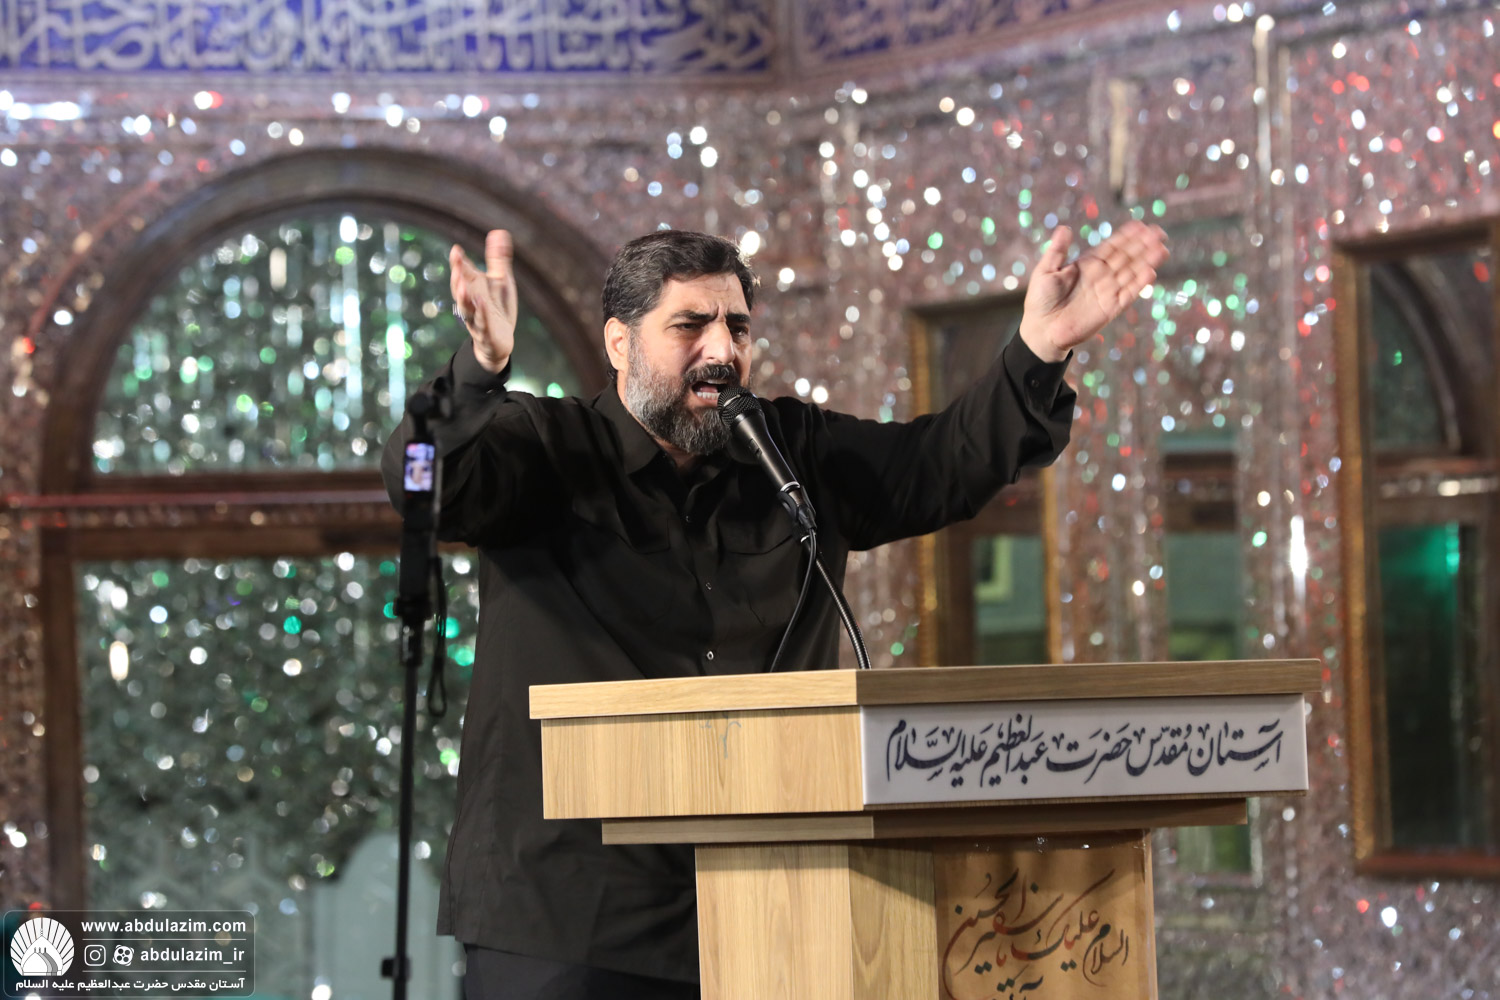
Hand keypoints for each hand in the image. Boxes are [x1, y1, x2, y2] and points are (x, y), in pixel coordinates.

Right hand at [450, 229, 517, 373]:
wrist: (499, 341)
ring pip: (466, 309)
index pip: (464, 273)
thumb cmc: (497, 308)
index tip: (456, 250)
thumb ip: (498, 259)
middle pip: (461, 289)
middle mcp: (471, 303)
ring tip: (463, 285)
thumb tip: (498, 231)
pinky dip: (481, 315)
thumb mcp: (500, 281)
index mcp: (474, 288)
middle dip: (458, 276)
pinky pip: (482, 324)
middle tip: (456, 263)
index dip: (459, 262)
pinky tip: (481, 304)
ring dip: (464, 298)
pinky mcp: (486, 334)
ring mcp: (477, 319)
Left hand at [1018, 220, 1169, 362]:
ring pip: (1131, 273)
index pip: (1111, 247)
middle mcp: (1100, 276)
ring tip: (1161, 249)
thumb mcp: (1045, 271)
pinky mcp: (1110, 309)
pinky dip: (1138, 284)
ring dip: (1146, 261)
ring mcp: (1107, 292)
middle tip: (1159, 233)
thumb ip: (1057, 250)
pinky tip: (1150, 272)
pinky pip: (1127, 294)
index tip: (1141, 226)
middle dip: (1142, 245)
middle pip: (1126, 257)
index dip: (1126, 237)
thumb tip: (1065, 228)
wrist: (1041, 330)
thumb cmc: (1040, 301)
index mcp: (1087, 265)